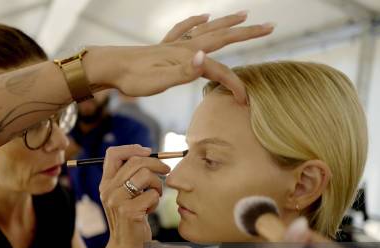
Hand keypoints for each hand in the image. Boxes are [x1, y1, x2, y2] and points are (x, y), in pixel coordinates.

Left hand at [85, 12, 273, 103]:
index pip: (220, 70)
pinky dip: (196, 22)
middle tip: (270, 26)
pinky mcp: (164, 46)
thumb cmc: (133, 79)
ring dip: (227, 23)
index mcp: (187, 56)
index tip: (245, 100)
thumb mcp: (158, 81)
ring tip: (244, 15)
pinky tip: (203, 17)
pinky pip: (184, 29)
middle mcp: (185, 46)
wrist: (109, 66)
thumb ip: (184, 72)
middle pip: (222, 37)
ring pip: (207, 30)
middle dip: (247, 33)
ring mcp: (174, 44)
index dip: (234, 84)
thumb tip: (204, 58)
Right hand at [97, 145, 168, 247]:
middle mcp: (108, 190)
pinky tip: (149, 210)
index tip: (148, 151)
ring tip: (155, 196)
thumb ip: (128, 176)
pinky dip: (156, 201)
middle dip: (156, 163)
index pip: (112, 154)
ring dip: (157, 184)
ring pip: (145, 176)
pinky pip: (152, 195)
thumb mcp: (123, 195)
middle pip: (135, 162)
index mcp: (105, 183)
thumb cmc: (130, 220)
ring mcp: (117, 201)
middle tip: (166, 170)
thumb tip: (146, 153)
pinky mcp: (129, 211)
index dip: (132, 148)